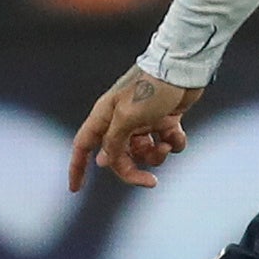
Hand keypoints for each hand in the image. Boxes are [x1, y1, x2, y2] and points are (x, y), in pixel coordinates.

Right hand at [69, 68, 205, 191]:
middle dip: (133, 170)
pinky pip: (166, 142)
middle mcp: (121, 120)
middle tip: (151, 181)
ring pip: (144, 152)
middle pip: (118, 157)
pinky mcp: (165, 119)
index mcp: (105, 117)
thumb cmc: (152, 88)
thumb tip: (103, 161)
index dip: (77, 168)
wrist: (182, 69)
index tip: (75, 189)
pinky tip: (178, 133)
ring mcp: (144, 120)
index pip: (82, 146)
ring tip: (166, 145)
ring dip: (156, 155)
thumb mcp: (128, 118)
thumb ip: (114, 141)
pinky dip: (174, 142)